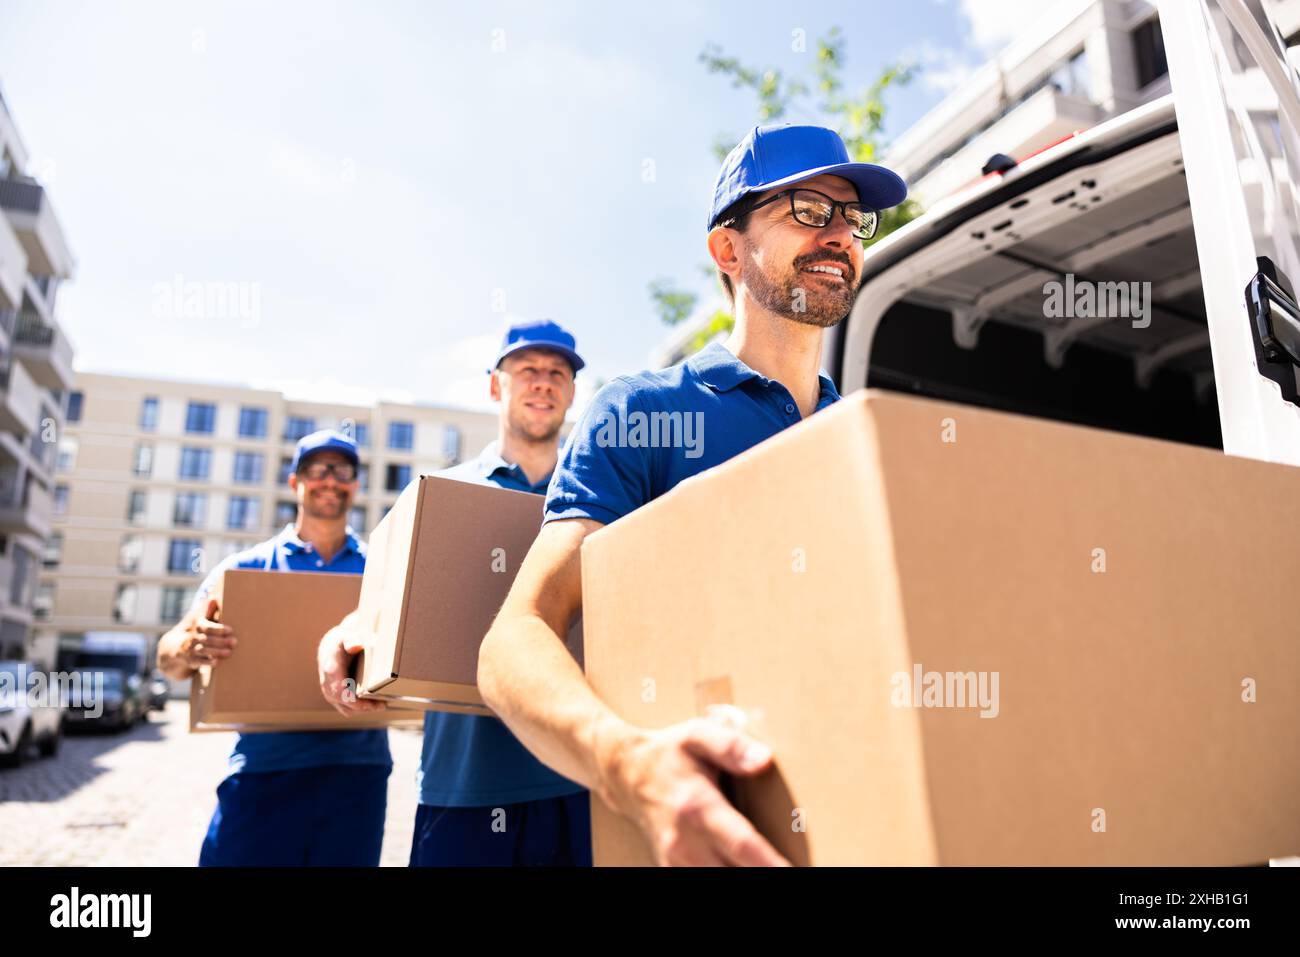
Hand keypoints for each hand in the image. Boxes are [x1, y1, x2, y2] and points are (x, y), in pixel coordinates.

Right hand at [181, 598, 236, 669]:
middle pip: (206, 639)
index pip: (206, 627)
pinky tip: (217, 662)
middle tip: (234, 642)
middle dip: (220, 641)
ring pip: (203, 650)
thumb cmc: (193, 631)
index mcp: (196, 625)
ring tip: (229, 652)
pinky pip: (198, 662)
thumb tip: (213, 597)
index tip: (231, 630)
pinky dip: (207, 662)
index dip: (218, 629)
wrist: (172, 648)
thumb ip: (207, 610)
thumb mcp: (198, 618)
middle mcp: (192, 637)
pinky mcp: (190, 660)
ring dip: (216, 651)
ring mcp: (189, 649)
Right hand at [317, 614, 385, 715]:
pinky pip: (346, 708)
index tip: (370, 702)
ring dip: (363, 709)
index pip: (339, 690)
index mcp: (331, 669)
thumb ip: (351, 639)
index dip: (354, 699)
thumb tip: (356, 646)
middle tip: (382, 705)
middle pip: (344, 702)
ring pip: (346, 708)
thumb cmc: (341, 640)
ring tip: (381, 705)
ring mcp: (329, 691)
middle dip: (363, 706)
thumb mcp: (346, 635)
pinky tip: (373, 704)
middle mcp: (327, 683)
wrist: (330, 646)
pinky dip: (359, 709)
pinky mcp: (334, 696)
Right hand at [598, 713, 788, 866]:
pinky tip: (745, 868)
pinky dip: (726, 878)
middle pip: (730, 874)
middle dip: (762, 875)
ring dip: (745, 877)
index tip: (794, 871)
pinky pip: (702, 882)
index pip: (740, 844)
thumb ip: (731, 745)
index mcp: (696, 806)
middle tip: (797, 869)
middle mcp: (684, 841)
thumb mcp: (697, 735)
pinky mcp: (672, 870)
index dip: (769, 864)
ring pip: (716, 882)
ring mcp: (676, 861)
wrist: (626, 774)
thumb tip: (764, 759)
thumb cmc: (669, 753)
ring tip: (778, 867)